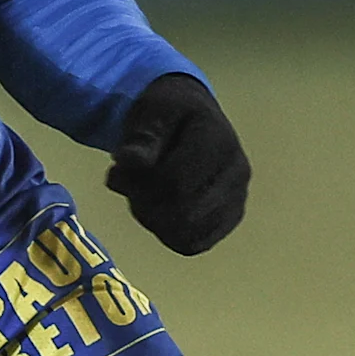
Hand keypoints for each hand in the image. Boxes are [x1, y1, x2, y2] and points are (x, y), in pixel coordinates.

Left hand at [104, 74, 248, 254]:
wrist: (190, 116)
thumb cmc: (167, 114)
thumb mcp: (150, 111)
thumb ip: (142, 136)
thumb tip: (131, 160)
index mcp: (220, 140)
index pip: (174, 183)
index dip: (136, 186)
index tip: (116, 172)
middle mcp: (238, 172)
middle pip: (182, 214)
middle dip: (143, 205)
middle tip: (126, 185)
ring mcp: (238, 198)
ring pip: (186, 234)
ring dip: (152, 220)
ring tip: (143, 194)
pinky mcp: (229, 218)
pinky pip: (195, 243)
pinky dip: (167, 233)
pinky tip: (158, 209)